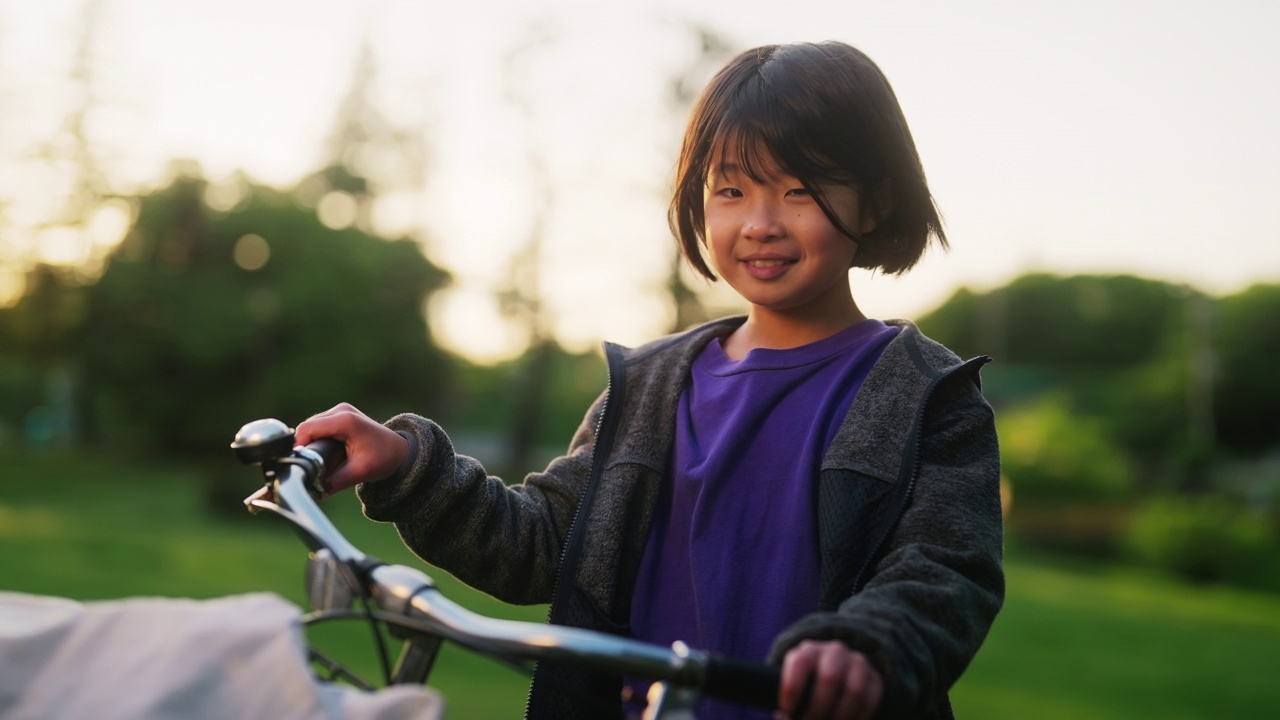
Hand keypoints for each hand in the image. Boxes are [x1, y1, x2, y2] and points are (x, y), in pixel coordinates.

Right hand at [294, 403, 408, 493]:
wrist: (400, 450)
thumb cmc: (384, 459)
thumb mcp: (359, 473)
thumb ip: (335, 482)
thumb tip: (315, 491)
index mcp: (345, 421)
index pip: (308, 429)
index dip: (299, 446)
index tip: (298, 463)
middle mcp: (341, 411)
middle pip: (307, 427)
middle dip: (305, 446)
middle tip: (307, 466)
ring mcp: (341, 410)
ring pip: (311, 426)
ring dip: (310, 442)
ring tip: (314, 461)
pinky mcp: (340, 415)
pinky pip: (319, 425)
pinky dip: (317, 438)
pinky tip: (321, 452)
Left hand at [778, 640, 882, 719]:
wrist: (835, 671)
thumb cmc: (806, 684)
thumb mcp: (793, 684)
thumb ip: (788, 701)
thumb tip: (783, 717)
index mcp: (808, 650)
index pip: (800, 662)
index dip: (792, 688)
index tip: (786, 710)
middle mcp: (834, 652)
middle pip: (829, 678)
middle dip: (818, 709)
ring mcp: (857, 663)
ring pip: (854, 691)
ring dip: (840, 717)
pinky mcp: (875, 678)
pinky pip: (870, 701)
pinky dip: (858, 719)